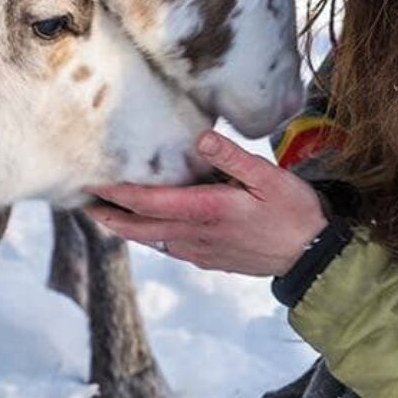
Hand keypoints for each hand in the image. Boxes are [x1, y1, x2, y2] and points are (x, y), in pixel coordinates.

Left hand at [86, 130, 327, 275]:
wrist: (314, 257)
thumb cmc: (293, 212)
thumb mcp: (268, 177)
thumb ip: (232, 157)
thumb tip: (200, 139)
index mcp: (207, 211)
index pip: (150, 202)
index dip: (118, 193)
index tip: (93, 182)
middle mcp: (197, 234)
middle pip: (140, 227)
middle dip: (109, 215)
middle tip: (82, 202)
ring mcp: (202, 251)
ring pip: (153, 239)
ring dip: (127, 226)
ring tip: (104, 212)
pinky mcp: (210, 259)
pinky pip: (170, 247)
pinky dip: (150, 236)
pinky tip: (146, 227)